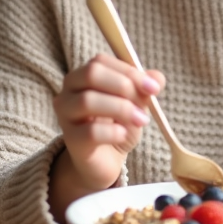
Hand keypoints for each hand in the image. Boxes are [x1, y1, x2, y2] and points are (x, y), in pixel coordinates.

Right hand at [49, 53, 164, 212]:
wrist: (105, 162)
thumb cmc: (117, 127)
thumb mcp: (135, 104)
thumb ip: (144, 89)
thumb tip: (157, 78)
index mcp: (82, 76)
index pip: (100, 61)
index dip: (129, 71)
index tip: (154, 87)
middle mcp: (68, 91)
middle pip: (91, 74)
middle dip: (123, 85)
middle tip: (145, 104)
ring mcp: (65, 116)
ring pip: (87, 100)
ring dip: (121, 108)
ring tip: (140, 121)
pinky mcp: (71, 140)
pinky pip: (90, 131)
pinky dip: (112, 132)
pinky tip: (123, 135)